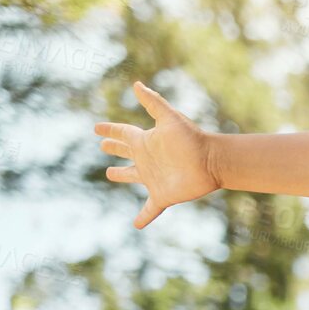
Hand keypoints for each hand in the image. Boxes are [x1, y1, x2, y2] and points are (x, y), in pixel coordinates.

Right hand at [95, 81, 219, 228]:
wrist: (211, 162)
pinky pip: (150, 209)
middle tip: (102, 146)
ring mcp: (153, 178)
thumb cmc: (192, 139)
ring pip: (132, 177)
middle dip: (114, 148)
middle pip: (125, 153)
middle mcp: (147, 159)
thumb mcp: (169, 119)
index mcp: (145, 141)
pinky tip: (136, 225)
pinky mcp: (162, 195)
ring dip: (121, 175)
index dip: (110, 130)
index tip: (97, 128)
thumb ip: (153, 103)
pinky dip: (143, 217)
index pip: (122, 133)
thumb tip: (137, 84)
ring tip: (111, 174)